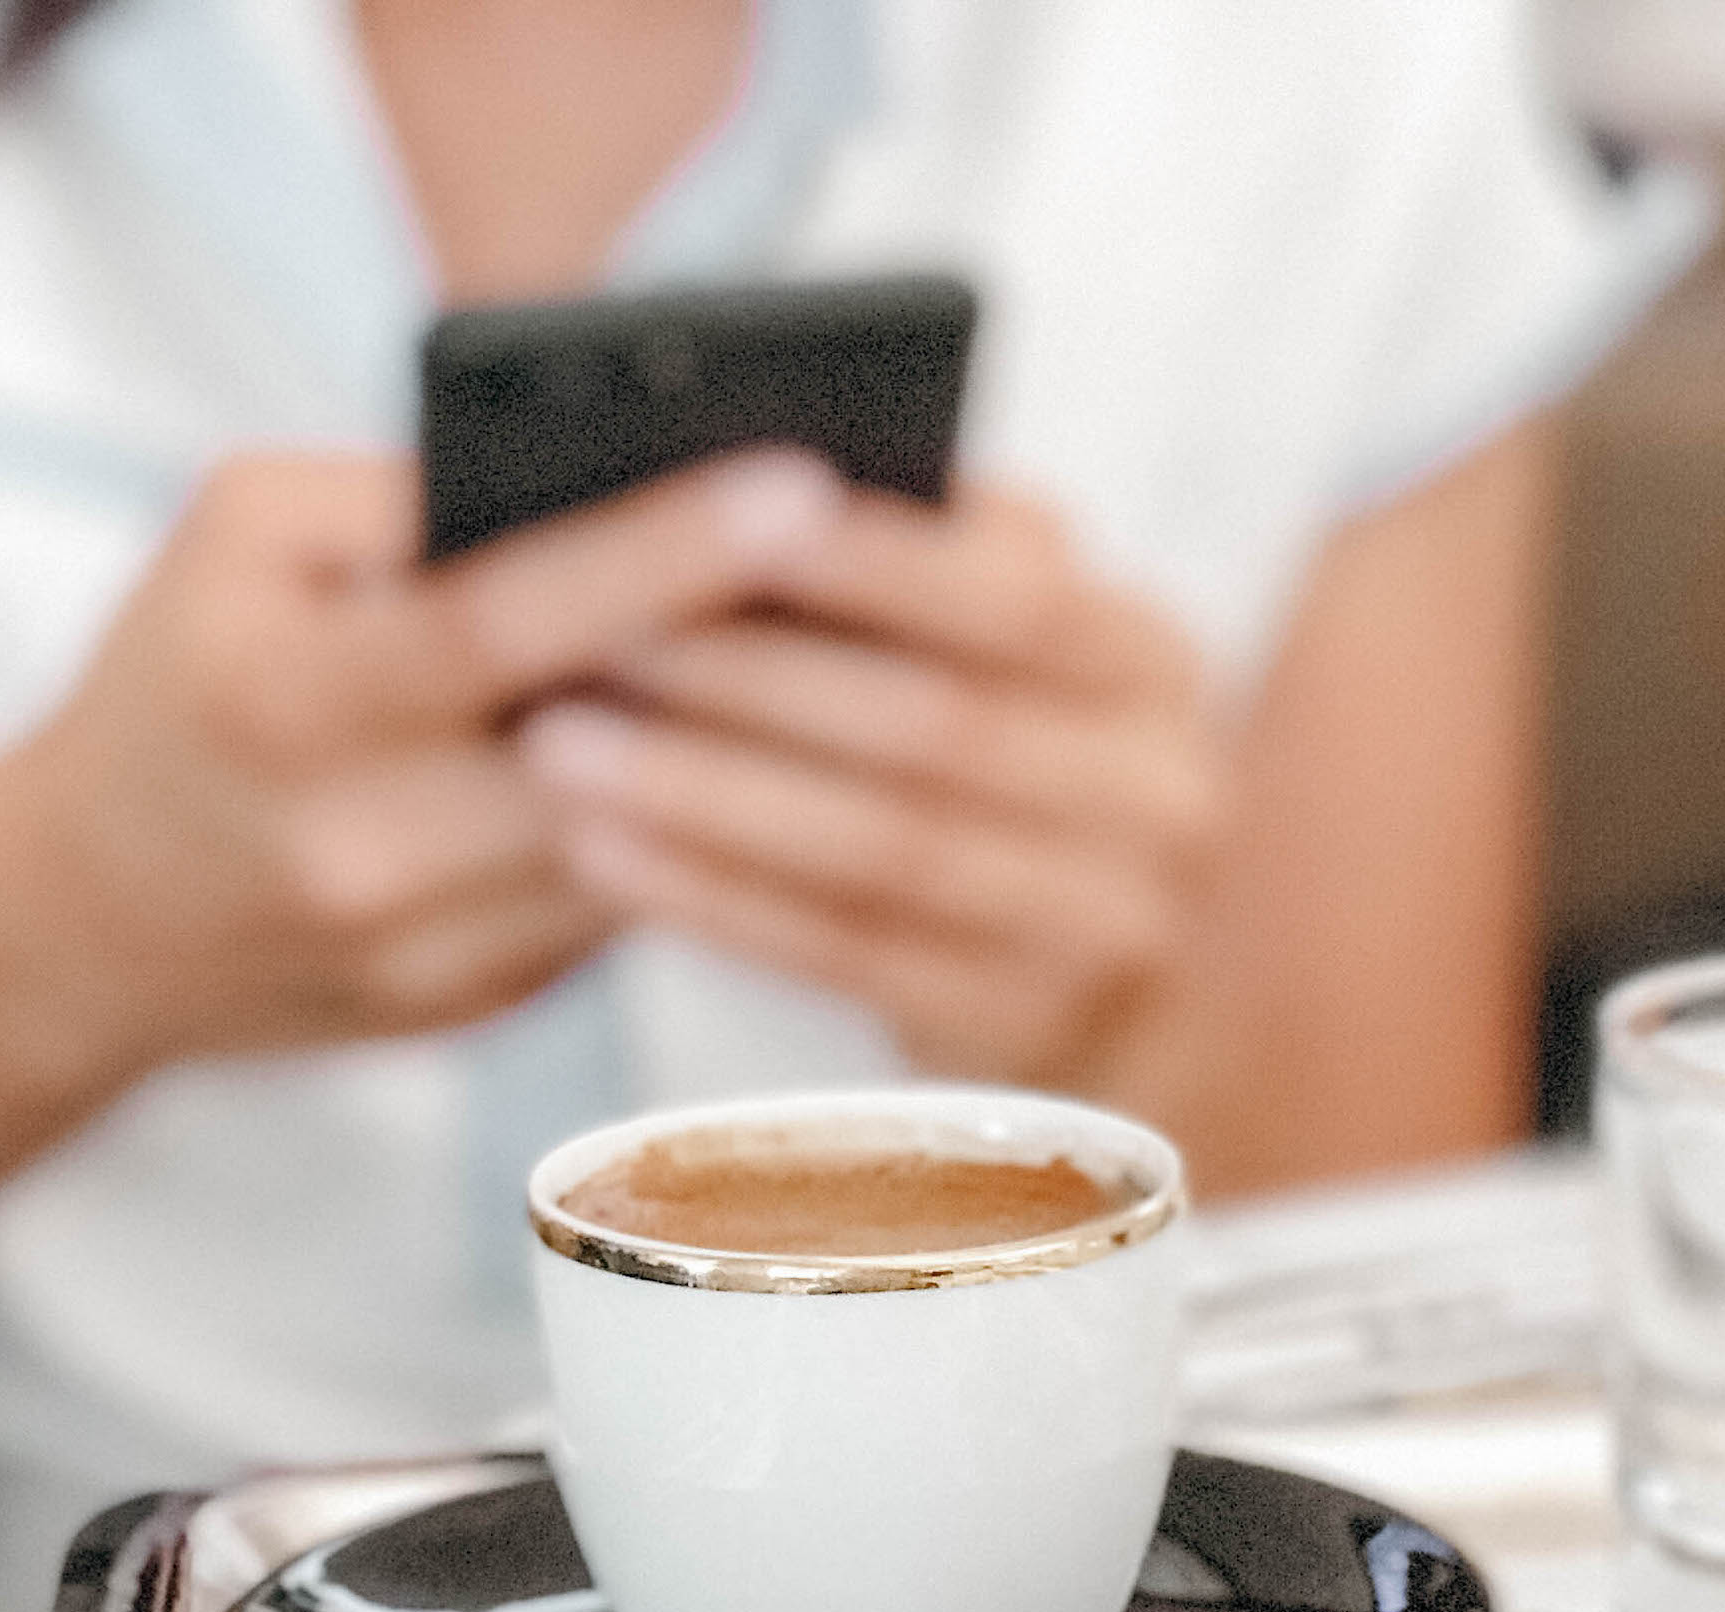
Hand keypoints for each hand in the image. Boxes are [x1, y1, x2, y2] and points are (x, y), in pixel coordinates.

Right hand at [0, 446, 846, 1089]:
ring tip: (896, 655)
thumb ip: (404, 498)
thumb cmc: (190, 677)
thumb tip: (609, 473)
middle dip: (770, 664)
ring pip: (657, 842)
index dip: (662, 557)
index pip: (505, 621)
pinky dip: (722, 830)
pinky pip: (640, 905)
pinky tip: (815, 762)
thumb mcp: (242, 542)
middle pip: (618, 750)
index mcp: (287, 700)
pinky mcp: (493, 1004)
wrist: (94, 915)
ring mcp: (434, 946)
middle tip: (912, 574)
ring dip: (774, 757)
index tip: (804, 488)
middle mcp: (362, 843)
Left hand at [517, 483, 1228, 1085]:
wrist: (1086, 958)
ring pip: (884, 850)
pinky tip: (603, 852)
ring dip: (707, 793)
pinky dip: (714, 898)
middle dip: (751, 676)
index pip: (1024, 599)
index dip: (877, 561)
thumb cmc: (991, 743)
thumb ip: (932, 549)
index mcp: (1154, 663)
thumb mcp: (1005, 641)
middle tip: (586, 629)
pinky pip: (847, 955)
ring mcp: (1107, 927)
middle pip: (939, 729)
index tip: (724, 509)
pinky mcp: (1025, 1027)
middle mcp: (1164, 798)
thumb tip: (740, 471)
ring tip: (559, 743)